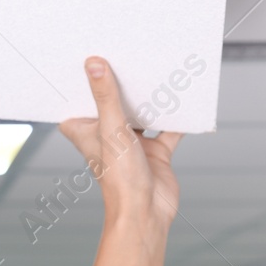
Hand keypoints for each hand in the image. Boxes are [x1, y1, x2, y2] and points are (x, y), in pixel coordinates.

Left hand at [56, 56, 182, 226]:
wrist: (147, 213)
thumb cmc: (119, 180)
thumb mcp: (111, 128)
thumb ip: (105, 96)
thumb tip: (93, 64)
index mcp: (85, 130)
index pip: (79, 99)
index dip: (80, 81)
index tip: (86, 54)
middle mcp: (107, 134)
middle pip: (113, 101)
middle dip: (120, 82)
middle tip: (126, 52)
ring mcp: (132, 143)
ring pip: (142, 112)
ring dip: (150, 96)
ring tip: (156, 67)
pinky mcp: (155, 151)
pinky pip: (169, 128)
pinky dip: (177, 116)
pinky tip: (186, 98)